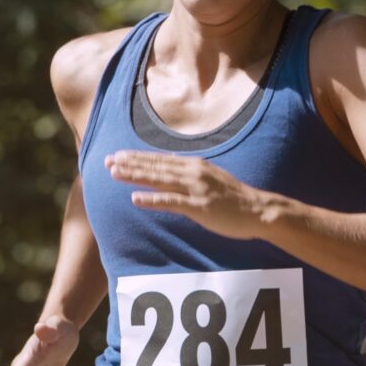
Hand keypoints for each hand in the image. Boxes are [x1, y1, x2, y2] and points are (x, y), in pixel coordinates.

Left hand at [102, 150, 269, 237]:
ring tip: (114, 174)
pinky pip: (171, 202)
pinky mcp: (200, 207)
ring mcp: (196, 189)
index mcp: (195, 165)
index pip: (160, 159)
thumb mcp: (211, 177)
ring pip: (159, 180)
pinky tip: (135, 198)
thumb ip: (191, 172)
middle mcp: (193, 172)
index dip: (137, 157)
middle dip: (129, 163)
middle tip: (107, 161)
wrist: (258, 210)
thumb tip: (172, 165)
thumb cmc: (234, 198)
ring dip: (135, 176)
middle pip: (155, 166)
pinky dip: (153, 199)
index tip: (117, 155)